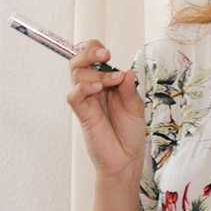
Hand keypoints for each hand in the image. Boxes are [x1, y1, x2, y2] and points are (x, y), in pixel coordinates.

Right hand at [66, 39, 144, 182]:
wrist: (127, 160)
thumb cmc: (130, 135)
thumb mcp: (136, 107)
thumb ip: (129, 89)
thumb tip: (125, 71)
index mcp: (106, 83)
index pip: (92, 58)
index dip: (94, 50)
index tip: (108, 54)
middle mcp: (94, 89)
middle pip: (78, 61)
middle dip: (89, 52)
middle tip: (105, 56)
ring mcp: (87, 101)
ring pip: (76, 74)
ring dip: (96, 73)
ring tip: (112, 82)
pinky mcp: (83, 114)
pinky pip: (74, 95)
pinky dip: (84, 88)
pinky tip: (98, 90)